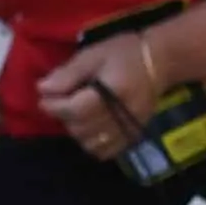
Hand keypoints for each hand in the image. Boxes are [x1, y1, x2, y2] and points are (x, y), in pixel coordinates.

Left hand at [29, 30, 158, 161]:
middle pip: (81, 128)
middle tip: (63, 102)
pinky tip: (91, 128)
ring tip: (77, 114)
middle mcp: (124, 113)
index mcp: (114, 90)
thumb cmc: (125, 52)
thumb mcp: (93, 55)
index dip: (54, 106)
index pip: (75, 109)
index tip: (45, 98)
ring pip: (90, 143)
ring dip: (77, 131)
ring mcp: (131, 126)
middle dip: (64, 117)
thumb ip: (68, 73)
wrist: (162, 60)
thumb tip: (42, 89)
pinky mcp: (134, 134)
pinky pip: (106, 152)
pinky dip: (92, 144)